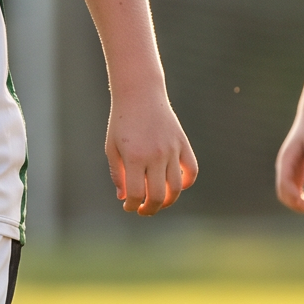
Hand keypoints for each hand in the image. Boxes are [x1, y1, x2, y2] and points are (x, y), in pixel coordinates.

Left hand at [104, 88, 196, 214]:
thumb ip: (118, 174)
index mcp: (135, 157)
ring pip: (176, 187)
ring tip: (158, 201)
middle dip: (150, 209)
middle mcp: (155, 155)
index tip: (128, 206)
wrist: (140, 93)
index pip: (137, 194)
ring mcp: (172, 149)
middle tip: (143, 210)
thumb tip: (124, 198)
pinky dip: (186, 182)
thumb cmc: (122, 122)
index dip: (132, 205)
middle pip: (159, 196)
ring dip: (168, 200)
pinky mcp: (182, 143)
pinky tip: (176, 185)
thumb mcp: (112, 148)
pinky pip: (191, 170)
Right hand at [275, 112, 303, 214]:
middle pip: (284, 194)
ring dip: (301, 205)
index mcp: (286, 161)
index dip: (294, 197)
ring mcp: (290, 172)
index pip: (284, 184)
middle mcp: (284, 168)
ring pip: (289, 196)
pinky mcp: (297, 173)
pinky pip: (296, 192)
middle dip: (297, 205)